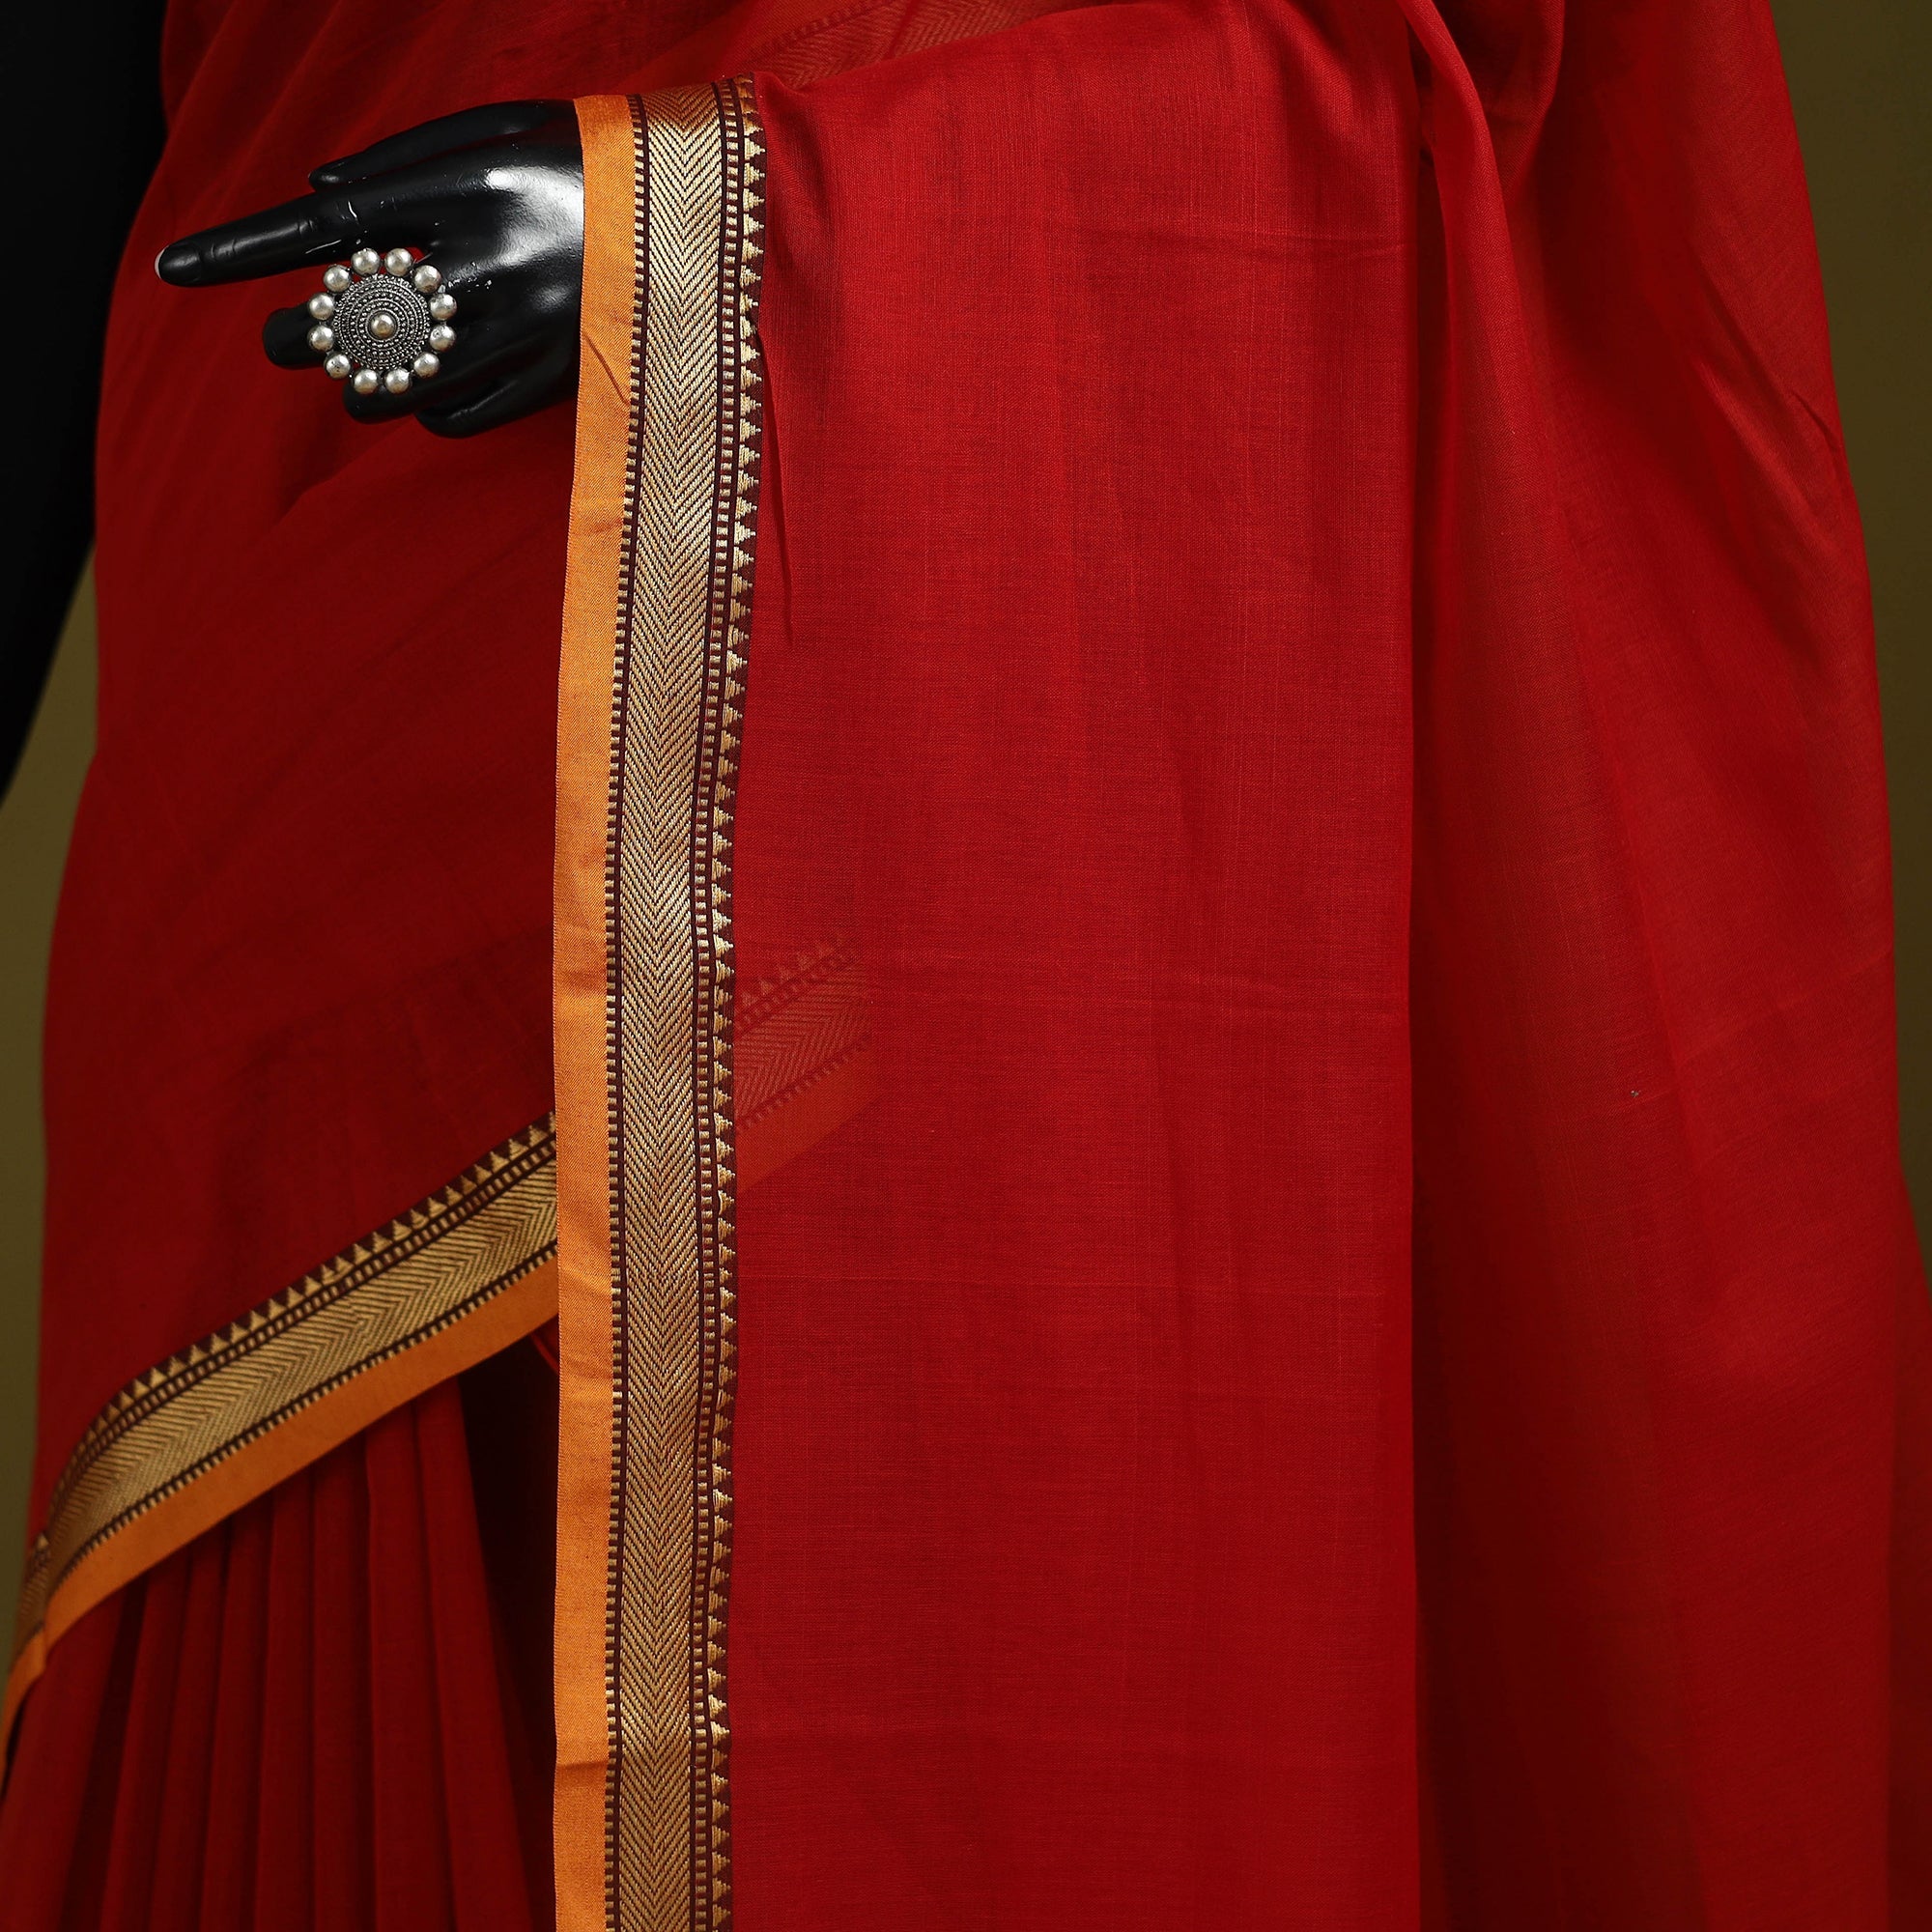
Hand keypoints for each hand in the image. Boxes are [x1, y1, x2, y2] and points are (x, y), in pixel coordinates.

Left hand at [156, 100, 583, 437]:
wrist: (715, 222)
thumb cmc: (597, 161)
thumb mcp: (507, 126)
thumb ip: (409, 155)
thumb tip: (318, 194)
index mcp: (466, 188)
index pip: (323, 225)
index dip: (242, 249)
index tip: (173, 269)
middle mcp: (488, 262)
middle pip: (351, 319)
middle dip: (298, 337)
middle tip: (283, 341)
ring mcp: (526, 330)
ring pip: (398, 383)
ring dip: (358, 386)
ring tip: (353, 376)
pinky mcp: (560, 383)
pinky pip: (459, 417)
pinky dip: (428, 411)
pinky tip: (428, 395)